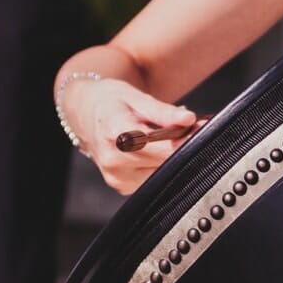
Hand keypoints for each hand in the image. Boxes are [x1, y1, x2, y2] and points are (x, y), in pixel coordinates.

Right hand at [56, 75, 197, 195]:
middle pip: (163, 161)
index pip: (160, 146)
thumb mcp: (135, 96)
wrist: (84, 113)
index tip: (198, 128)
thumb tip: (188, 119)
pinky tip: (154, 150)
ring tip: (167, 137)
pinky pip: (153, 179)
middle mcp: (113, 159)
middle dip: (182, 146)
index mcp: (115, 132)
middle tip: (192, 128)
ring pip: (162, 173)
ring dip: (171, 157)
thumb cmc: (109, 102)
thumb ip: (162, 111)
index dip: (184, 139)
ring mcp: (116, 176)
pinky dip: (159, 165)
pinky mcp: (121, 186)